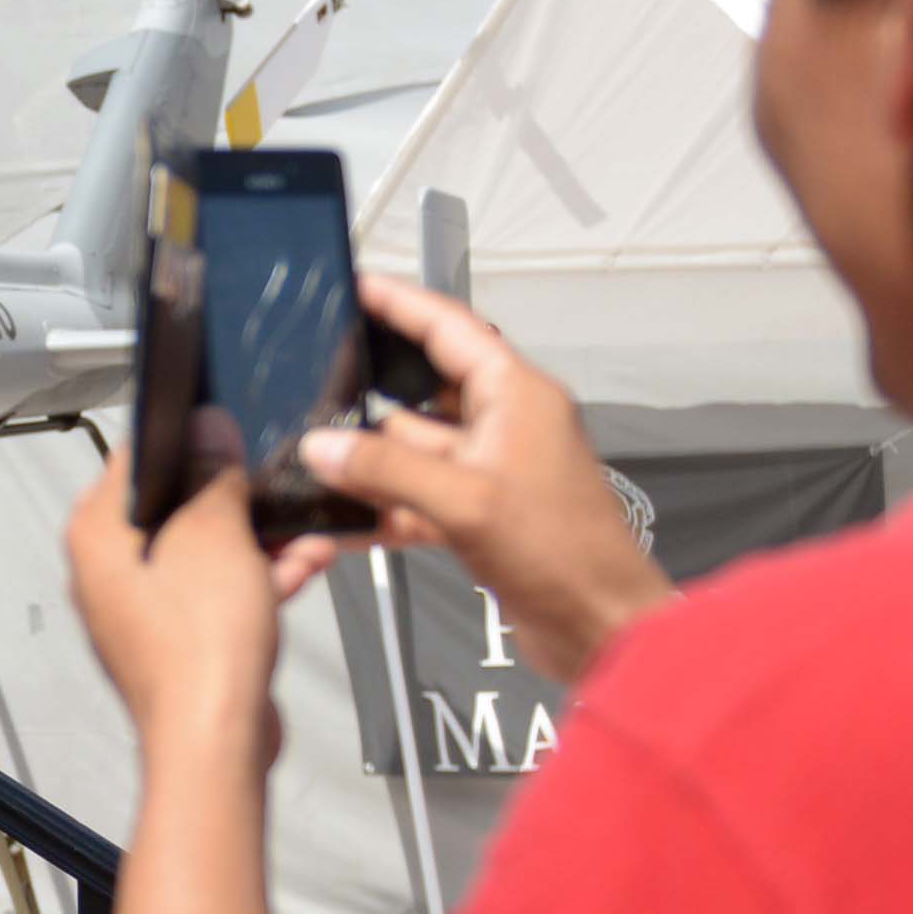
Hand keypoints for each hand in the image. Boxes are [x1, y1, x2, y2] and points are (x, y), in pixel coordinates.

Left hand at [67, 458, 285, 776]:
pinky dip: (257, 579)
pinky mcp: (177, 640)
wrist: (214, 738)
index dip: (187, 439)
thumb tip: (210, 433)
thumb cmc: (197, 649)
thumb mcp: (216, 533)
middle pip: (175, 506)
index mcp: (96, 536)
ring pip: (205, 551)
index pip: (133, 458)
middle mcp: (108, 572)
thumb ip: (213, 475)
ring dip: (259, 540)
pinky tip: (302, 568)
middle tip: (270, 488)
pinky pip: (218, 592)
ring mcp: (142, 609)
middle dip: (235, 498)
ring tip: (304, 533)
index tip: (226, 432)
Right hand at [278, 275, 676, 685]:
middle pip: (423, 390)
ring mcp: (490, 471)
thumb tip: (324, 447)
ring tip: (311, 459)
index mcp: (517, 396)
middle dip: (370, 391)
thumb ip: (386, 471)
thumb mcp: (465, 502)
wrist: (601, 627)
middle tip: (313, 380)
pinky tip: (338, 519)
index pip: (450, 327)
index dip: (401, 303)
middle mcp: (505, 425)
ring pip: (413, 448)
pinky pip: (416, 496)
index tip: (356, 286)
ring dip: (370, 460)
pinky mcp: (478, 515)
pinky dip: (381, 507)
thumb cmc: (566, 554)